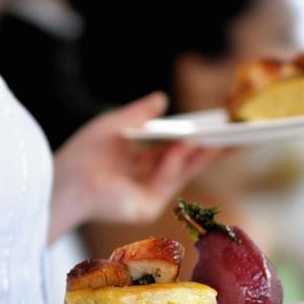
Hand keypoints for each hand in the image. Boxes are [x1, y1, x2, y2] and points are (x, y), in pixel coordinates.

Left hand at [48, 93, 219, 239]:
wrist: (64, 181)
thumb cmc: (83, 154)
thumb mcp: (116, 124)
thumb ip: (140, 113)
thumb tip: (163, 98)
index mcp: (138, 163)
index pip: (174, 150)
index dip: (197, 139)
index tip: (219, 127)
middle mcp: (147, 180)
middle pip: (187, 163)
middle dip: (213, 150)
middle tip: (239, 135)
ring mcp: (150, 194)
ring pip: (184, 172)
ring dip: (205, 154)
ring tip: (225, 135)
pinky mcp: (147, 206)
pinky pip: (168, 180)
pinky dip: (177, 160)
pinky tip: (189, 142)